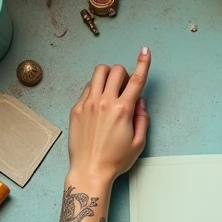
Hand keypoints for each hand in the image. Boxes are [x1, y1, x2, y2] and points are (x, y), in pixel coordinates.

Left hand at [68, 48, 150, 182]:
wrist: (90, 170)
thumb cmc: (115, 160)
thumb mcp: (138, 143)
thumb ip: (142, 119)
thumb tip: (140, 102)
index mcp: (123, 110)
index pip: (136, 80)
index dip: (142, 63)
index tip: (144, 51)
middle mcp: (104, 102)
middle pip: (116, 70)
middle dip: (123, 75)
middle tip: (124, 89)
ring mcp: (88, 103)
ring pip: (98, 73)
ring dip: (108, 76)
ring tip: (109, 91)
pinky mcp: (77, 108)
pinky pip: (87, 88)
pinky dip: (95, 89)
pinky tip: (98, 104)